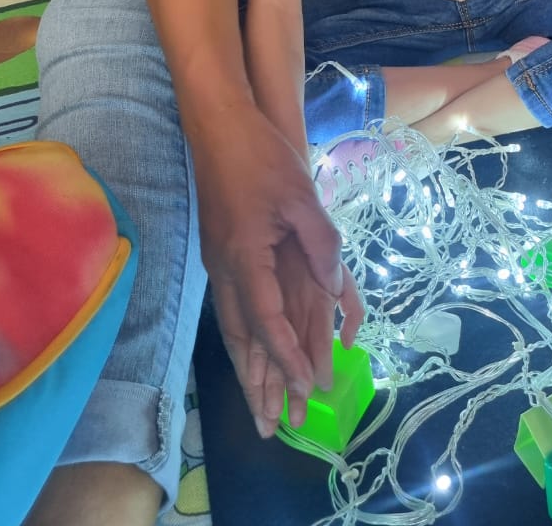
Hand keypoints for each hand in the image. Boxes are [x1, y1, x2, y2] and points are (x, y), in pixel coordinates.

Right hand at [191, 104, 363, 436]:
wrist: (217, 124)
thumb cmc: (261, 155)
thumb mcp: (300, 195)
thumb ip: (321, 243)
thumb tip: (334, 288)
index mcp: (245, 257)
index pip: (267, 322)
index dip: (287, 358)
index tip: (305, 389)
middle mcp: (226, 268)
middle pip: (241, 339)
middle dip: (258, 384)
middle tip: (269, 427)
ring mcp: (218, 261)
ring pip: (231, 328)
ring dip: (246, 369)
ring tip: (256, 406)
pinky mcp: (219, 251)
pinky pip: (230, 309)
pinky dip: (241, 340)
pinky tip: (248, 352)